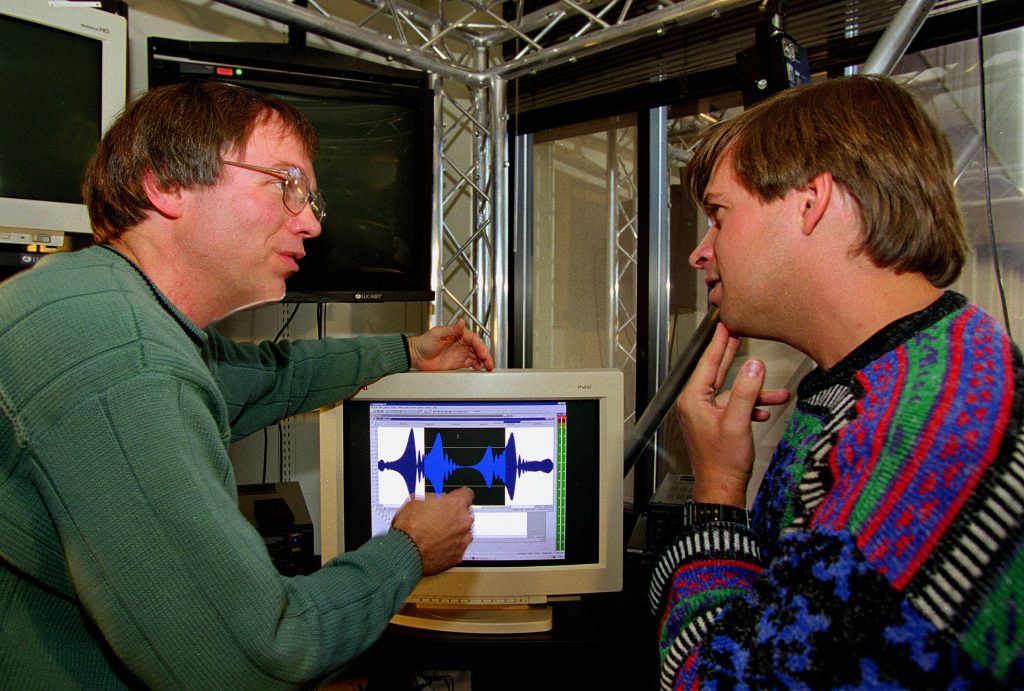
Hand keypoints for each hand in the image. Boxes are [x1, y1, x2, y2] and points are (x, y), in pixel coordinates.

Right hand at [391, 487, 474, 575]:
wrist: (405, 551)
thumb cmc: (409, 527)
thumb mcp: (417, 499)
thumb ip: (435, 497)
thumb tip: (437, 498)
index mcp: (455, 504)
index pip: (467, 494)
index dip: (459, 496)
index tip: (456, 500)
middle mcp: (463, 521)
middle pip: (466, 515)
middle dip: (456, 516)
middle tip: (441, 520)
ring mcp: (463, 540)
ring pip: (464, 533)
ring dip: (454, 532)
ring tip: (437, 535)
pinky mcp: (459, 555)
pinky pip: (458, 548)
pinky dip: (450, 547)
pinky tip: (437, 546)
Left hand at [407, 319, 493, 371]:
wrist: (416, 356)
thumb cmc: (424, 342)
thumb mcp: (437, 334)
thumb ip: (451, 329)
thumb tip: (461, 322)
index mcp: (458, 334)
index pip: (474, 340)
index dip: (480, 347)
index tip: (482, 353)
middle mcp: (461, 344)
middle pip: (478, 349)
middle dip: (485, 356)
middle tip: (489, 363)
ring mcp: (460, 353)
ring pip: (477, 357)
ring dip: (483, 361)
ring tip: (487, 367)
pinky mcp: (458, 363)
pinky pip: (471, 364)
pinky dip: (477, 366)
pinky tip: (479, 368)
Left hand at [675, 322, 789, 506]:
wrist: (722, 490)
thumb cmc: (723, 463)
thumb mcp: (737, 421)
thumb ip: (746, 391)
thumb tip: (754, 366)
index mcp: (693, 400)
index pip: (707, 363)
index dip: (719, 343)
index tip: (724, 326)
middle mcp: (696, 405)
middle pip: (716, 373)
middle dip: (731, 356)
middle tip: (737, 335)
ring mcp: (705, 415)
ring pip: (731, 393)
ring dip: (753, 392)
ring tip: (774, 391)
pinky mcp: (716, 425)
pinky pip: (734, 407)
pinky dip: (750, 407)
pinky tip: (765, 411)